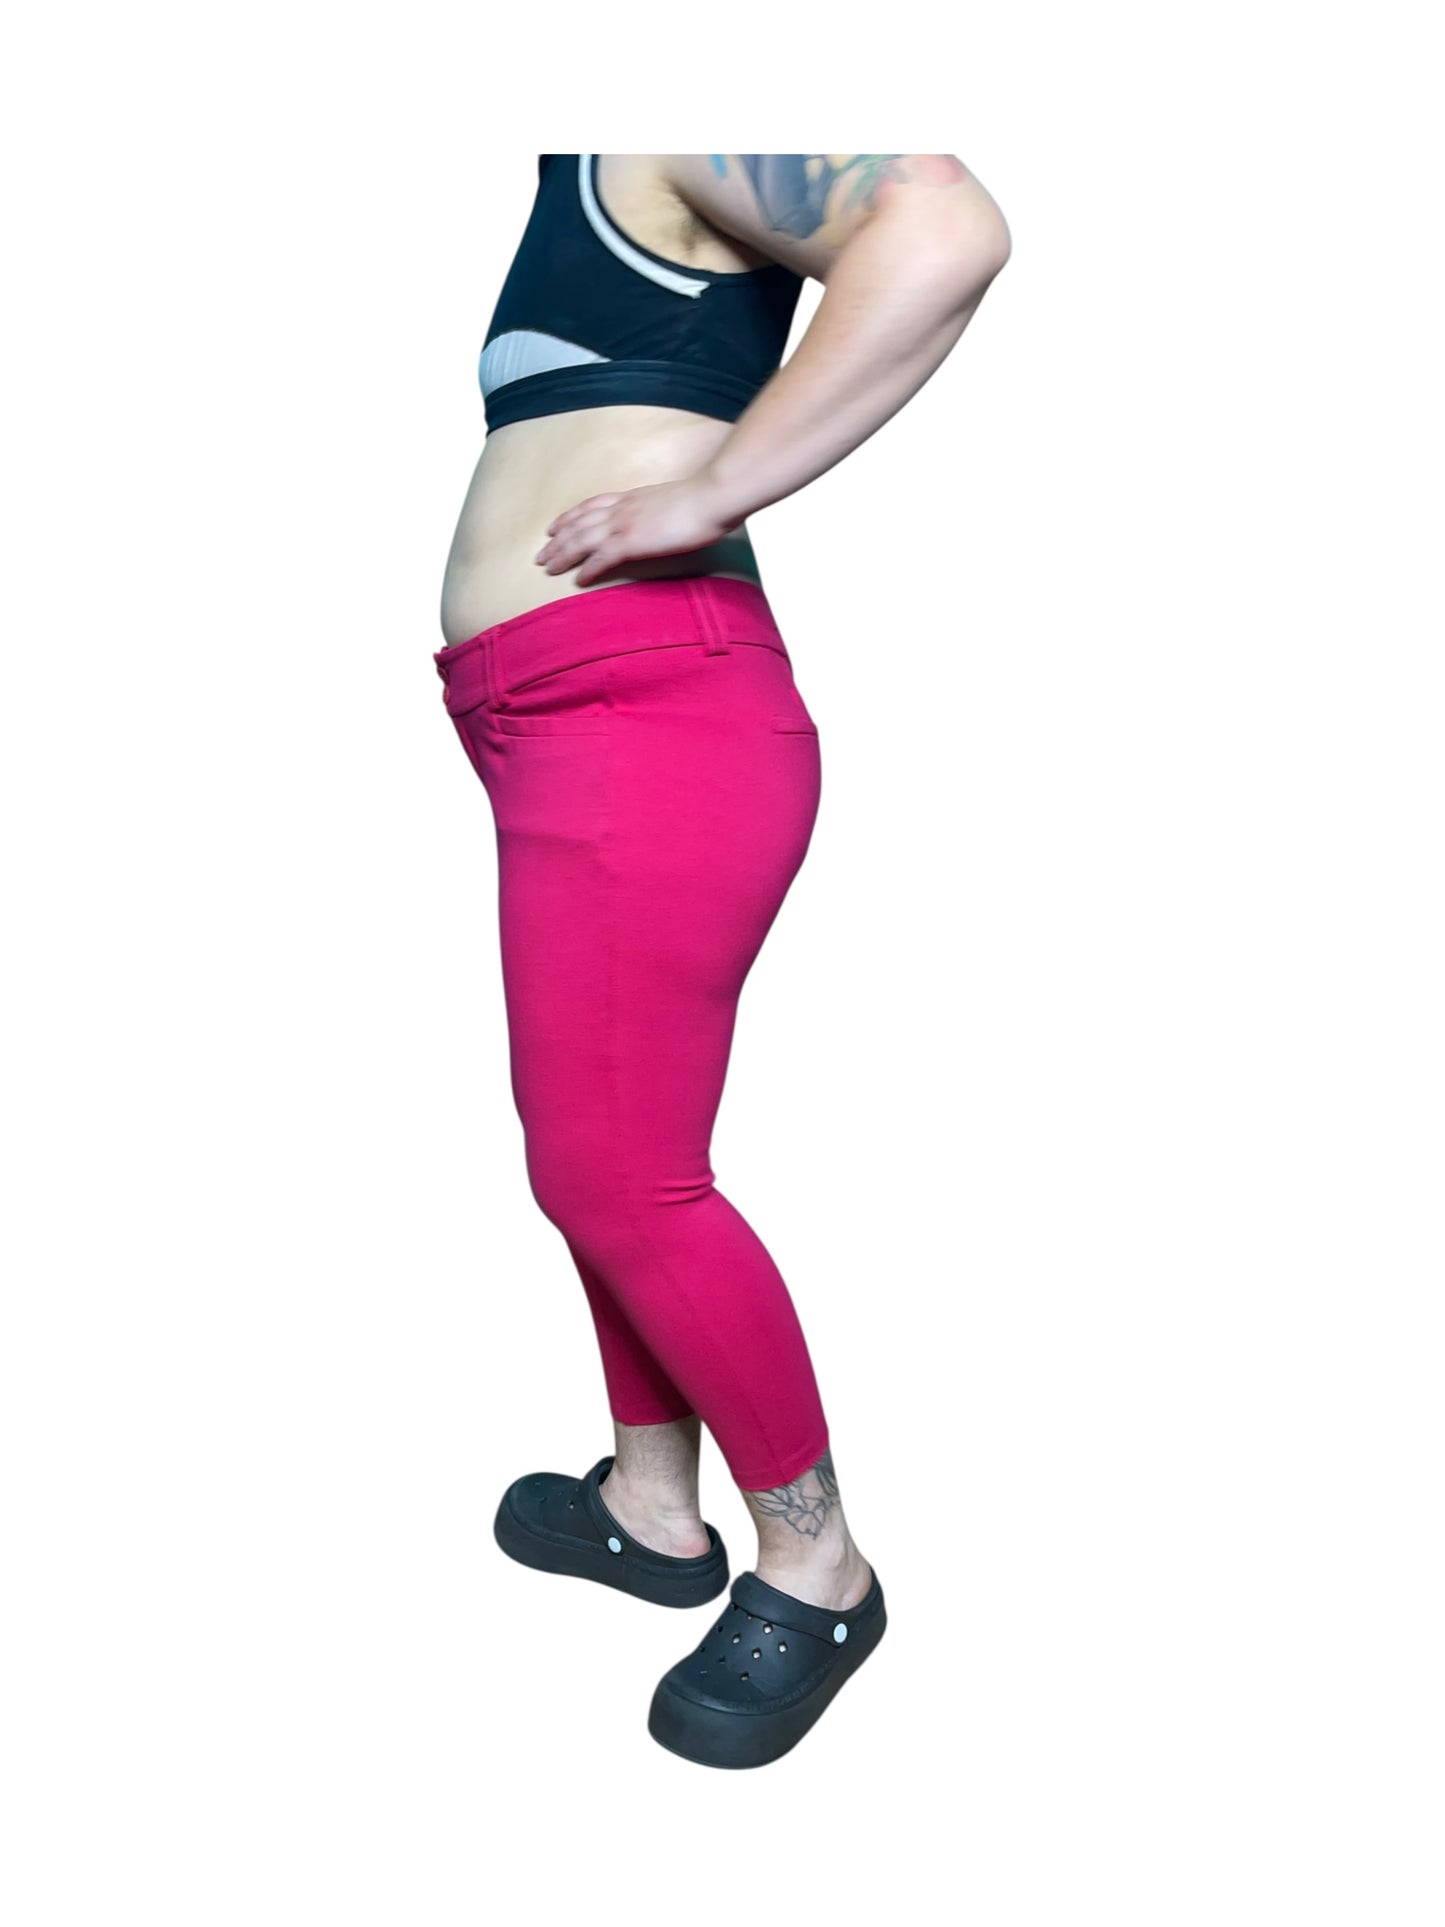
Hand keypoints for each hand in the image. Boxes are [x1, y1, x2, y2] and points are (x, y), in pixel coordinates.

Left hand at [534, 472, 740, 586]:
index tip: (555, 525)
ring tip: (547, 568)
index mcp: (631, 497)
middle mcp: (622, 508)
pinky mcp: (632, 541)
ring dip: (562, 554)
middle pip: (579, 523)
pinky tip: (577, 580)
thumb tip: (661, 520)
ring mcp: (625, 524)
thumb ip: (659, 510)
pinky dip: (587, 569)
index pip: (591, 505)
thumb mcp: (673, 500)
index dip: (570, 516)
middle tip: (540, 554)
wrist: (712, 496)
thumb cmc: (704, 499)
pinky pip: (601, 558)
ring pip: (582, 539)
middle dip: (557, 540)